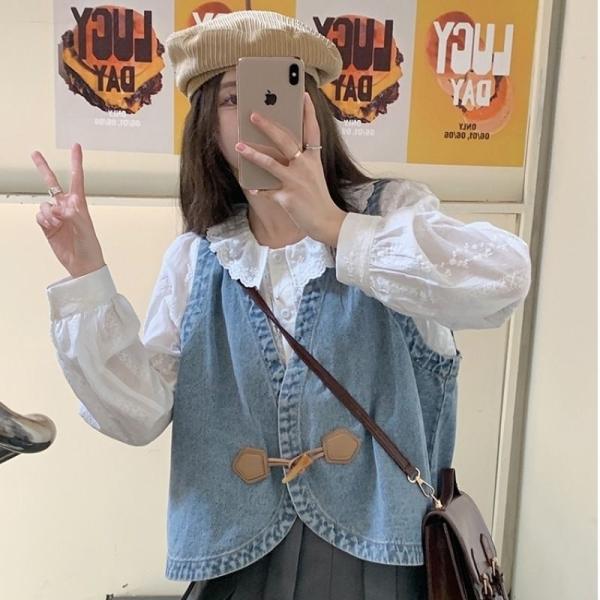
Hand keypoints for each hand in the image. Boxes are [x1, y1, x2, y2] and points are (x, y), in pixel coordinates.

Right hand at [31, 143, 105, 277]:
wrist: (82, 263)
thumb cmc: (89, 246)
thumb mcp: (85, 229)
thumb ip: (74, 216)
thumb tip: (61, 207)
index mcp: (79, 204)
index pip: (76, 178)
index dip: (76, 162)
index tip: (75, 146)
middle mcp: (66, 207)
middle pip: (52, 183)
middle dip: (43, 168)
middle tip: (34, 153)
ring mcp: (56, 216)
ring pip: (44, 204)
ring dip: (48, 213)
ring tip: (57, 223)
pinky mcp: (47, 225)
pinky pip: (39, 216)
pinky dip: (43, 220)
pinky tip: (51, 227)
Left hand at [235, 92, 346, 246]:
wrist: (327, 222)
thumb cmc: (319, 198)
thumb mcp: (314, 175)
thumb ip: (301, 162)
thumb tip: (281, 154)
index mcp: (314, 159)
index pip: (313, 130)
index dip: (308, 111)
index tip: (302, 93)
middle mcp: (305, 166)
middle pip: (285, 141)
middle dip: (268, 126)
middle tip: (253, 114)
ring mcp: (295, 182)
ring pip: (270, 164)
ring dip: (253, 154)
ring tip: (239, 146)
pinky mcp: (287, 198)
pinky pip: (267, 191)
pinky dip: (258, 189)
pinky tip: (250, 186)